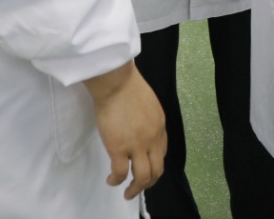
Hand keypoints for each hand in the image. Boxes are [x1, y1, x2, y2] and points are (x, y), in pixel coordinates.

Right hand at [83, 62, 166, 199]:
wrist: (116, 81)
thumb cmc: (127, 84)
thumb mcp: (147, 102)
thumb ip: (147, 117)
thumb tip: (138, 125)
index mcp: (159, 126)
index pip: (162, 152)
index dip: (154, 163)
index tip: (145, 166)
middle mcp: (152, 139)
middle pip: (157, 169)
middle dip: (149, 182)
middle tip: (139, 187)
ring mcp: (137, 145)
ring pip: (143, 177)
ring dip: (136, 188)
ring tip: (128, 193)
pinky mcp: (119, 148)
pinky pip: (121, 173)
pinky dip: (116, 181)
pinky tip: (111, 180)